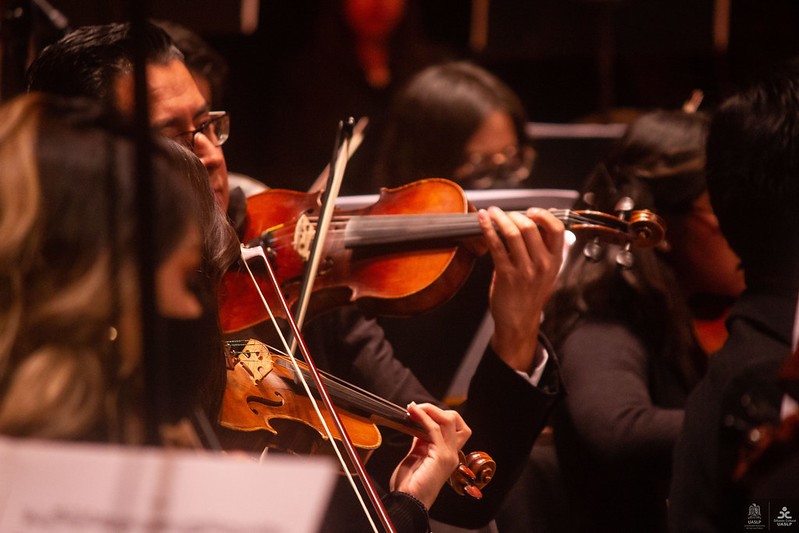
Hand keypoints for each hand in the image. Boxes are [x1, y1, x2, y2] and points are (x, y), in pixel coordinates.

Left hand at [389, 402, 471, 508]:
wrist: (408, 502)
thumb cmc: (409, 484)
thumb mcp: (416, 455)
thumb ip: (420, 440)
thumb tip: (417, 422)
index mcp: (447, 453)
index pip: (452, 427)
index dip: (437, 416)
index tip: (417, 412)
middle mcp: (452, 453)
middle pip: (457, 421)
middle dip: (437, 410)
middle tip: (417, 408)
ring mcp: (449, 455)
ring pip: (449, 421)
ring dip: (430, 410)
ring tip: (414, 408)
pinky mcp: (441, 456)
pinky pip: (435, 429)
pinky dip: (424, 417)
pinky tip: (413, 413)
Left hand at [478, 207, 564, 372]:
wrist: (519, 321)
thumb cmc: (529, 294)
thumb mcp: (546, 272)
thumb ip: (541, 249)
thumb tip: (529, 222)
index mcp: (555, 260)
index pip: (556, 228)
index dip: (543, 215)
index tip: (530, 211)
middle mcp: (543, 264)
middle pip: (530, 227)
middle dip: (514, 214)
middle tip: (503, 212)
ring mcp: (525, 270)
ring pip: (512, 233)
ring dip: (499, 218)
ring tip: (491, 212)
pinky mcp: (506, 275)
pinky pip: (496, 246)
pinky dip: (487, 229)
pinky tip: (482, 221)